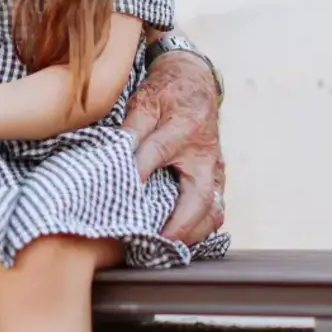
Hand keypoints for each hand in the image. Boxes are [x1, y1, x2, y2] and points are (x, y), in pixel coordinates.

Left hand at [122, 50, 225, 243]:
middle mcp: (205, 155)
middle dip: (179, 227)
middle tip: (153, 245)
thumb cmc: (166, 93)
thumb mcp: (144, 102)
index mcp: (184, 128)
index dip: (137, 174)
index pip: (157, 154)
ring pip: (213, 212)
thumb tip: (115, 159)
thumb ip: (130, 130)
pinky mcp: (216, 180)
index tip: (119, 196)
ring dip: (192, 234)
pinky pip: (215, 211)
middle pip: (199, 199)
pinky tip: (179, 240)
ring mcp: (215, 170)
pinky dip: (200, 229)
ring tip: (164, 249)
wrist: (195, 82)